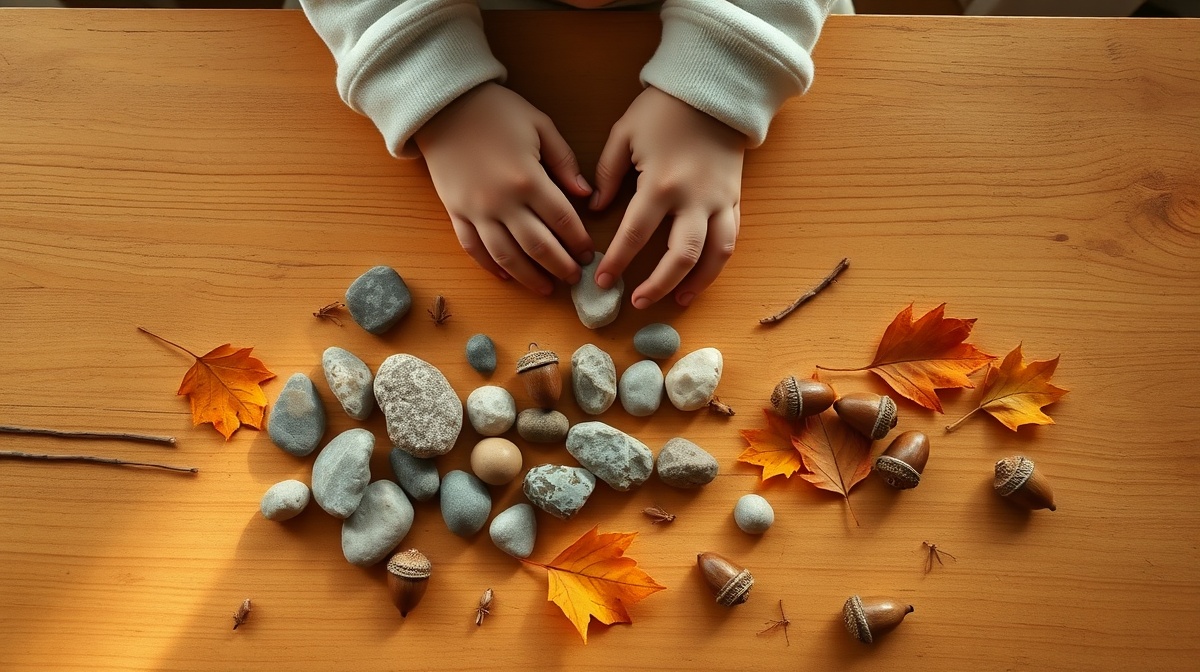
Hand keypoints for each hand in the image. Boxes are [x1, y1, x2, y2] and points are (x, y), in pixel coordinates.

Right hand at [415, 83, 593, 294]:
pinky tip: (507, 277)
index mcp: (528, 179)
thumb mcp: (539, 124)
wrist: (442, 106)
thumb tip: (585, 194)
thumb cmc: (495, 110)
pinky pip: (474, 248)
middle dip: (560, 266)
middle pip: (538, 246)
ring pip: (507, 256)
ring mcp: (476, 211)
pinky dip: (491, 266)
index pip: (562, 220)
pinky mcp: (455, 213)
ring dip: (529, 277)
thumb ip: (564, 161)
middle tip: (575, 278)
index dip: (579, 241)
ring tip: (546, 288)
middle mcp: (503, 201)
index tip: (589, 253)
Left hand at [590, 86, 744, 307]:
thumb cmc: (663, 109)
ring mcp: (718, 201)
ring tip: (679, 301)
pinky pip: (730, 240)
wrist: (714, 90)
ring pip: (714, 255)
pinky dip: (717, 264)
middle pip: (681, 257)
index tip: (602, 280)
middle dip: (659, 285)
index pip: (634, 235)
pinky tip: (702, 277)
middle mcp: (693, 199)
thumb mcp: (624, 133)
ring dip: (697, 283)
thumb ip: (606, 174)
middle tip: (638, 302)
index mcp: (660, 184)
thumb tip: (595, 208)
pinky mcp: (734, 199)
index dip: (617, 262)